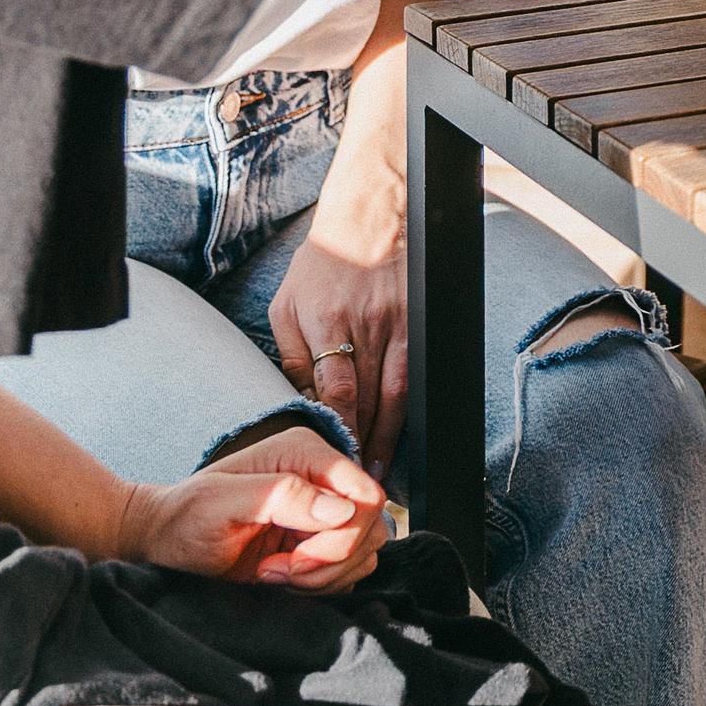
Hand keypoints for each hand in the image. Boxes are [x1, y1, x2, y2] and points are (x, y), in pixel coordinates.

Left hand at [119, 426, 390, 590]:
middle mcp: (323, 478)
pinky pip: (352, 568)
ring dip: (325, 575)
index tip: (291, 558)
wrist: (165, 542)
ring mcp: (325, 511)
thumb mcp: (222, 503)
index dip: (340, 535)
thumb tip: (341, 508)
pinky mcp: (322, 541)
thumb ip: (282, 496)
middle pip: (371, 526)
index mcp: (306, 454)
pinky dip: (324, 584)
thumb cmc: (185, 518)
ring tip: (274, 574)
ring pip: (367, 550)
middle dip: (329, 561)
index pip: (366, 495)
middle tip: (277, 571)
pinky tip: (283, 580)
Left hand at [265, 219, 406, 466]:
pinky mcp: (418, 323)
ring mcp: (398, 324)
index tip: (337, 461)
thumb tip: (302, 404)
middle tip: (354, 485)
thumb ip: (292, 357)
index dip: (341, 430)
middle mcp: (367, 326)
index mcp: (327, 322)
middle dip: (363, 445)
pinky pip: (414, 376)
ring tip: (379, 471)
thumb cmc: (321, 266)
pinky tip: (401, 433)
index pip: (338, 390)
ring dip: (390, 436)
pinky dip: (408, 409)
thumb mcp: (287, 306)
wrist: (369, 221)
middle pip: (369, 400)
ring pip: (397, 394)